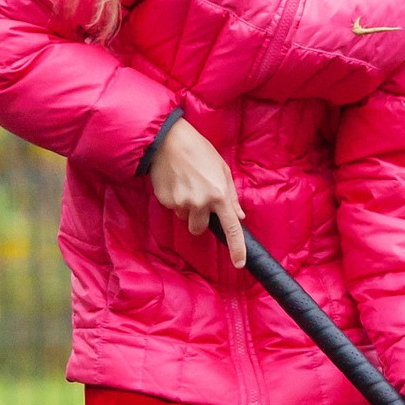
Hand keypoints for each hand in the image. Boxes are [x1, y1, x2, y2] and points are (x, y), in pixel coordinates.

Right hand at [148, 116, 244, 266]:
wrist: (169, 141)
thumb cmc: (199, 151)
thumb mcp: (222, 169)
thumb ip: (231, 196)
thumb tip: (239, 216)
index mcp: (219, 194)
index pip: (231, 228)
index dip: (237, 248)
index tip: (238, 264)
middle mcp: (201, 203)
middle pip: (199, 229)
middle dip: (199, 220)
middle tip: (198, 200)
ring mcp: (181, 203)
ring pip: (185, 219)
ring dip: (186, 209)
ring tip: (185, 185)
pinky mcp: (165, 201)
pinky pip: (172, 209)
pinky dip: (174, 200)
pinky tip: (175, 182)